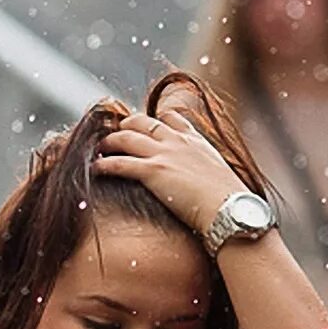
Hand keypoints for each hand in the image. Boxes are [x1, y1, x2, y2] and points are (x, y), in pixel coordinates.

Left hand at [93, 106, 249, 237]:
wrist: (232, 210)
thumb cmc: (232, 205)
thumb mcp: (223, 180)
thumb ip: (208, 176)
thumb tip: (208, 191)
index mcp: (197, 142)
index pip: (172, 118)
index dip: (156, 119)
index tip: (145, 124)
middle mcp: (179, 142)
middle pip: (143, 122)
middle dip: (126, 125)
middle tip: (115, 133)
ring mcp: (165, 154)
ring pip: (127, 138)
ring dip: (109, 142)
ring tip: (98, 148)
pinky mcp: (153, 171)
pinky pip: (120, 163)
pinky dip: (104, 165)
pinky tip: (95, 168)